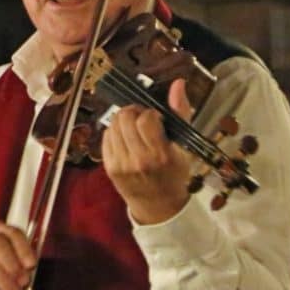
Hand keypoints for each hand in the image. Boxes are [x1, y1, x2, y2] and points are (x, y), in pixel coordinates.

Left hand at [102, 78, 192, 224]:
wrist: (158, 206)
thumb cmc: (174, 173)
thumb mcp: (184, 146)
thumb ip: (181, 113)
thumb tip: (178, 83)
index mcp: (161, 155)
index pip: (146, 119)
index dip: (150, 113)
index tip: (156, 119)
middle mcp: (139, 160)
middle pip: (126, 118)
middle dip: (134, 112)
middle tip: (142, 119)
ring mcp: (121, 164)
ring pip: (113, 125)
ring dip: (123, 120)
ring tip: (134, 128)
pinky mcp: (109, 168)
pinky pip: (106, 137)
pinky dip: (114, 131)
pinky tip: (125, 138)